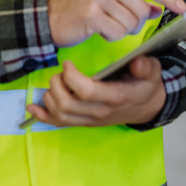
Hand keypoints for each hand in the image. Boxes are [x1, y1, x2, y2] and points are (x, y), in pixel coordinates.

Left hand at [26, 57, 165, 127]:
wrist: (148, 106)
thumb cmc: (145, 85)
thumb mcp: (152, 72)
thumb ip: (145, 66)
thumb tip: (136, 61)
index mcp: (114, 97)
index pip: (85, 91)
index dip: (71, 77)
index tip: (68, 63)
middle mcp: (100, 112)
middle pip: (67, 105)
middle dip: (57, 84)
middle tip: (60, 71)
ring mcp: (91, 120)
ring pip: (60, 115)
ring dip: (50, 96)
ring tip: (56, 81)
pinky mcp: (84, 122)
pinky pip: (60, 124)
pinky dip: (43, 116)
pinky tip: (33, 107)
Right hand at [47, 0, 185, 47]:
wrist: (51, 18)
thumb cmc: (82, 9)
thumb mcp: (109, 0)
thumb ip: (134, 2)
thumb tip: (157, 9)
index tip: (183, 8)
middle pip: (141, 9)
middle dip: (134, 23)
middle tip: (117, 23)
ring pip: (131, 22)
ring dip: (122, 31)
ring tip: (105, 25)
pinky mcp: (92, 13)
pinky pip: (117, 32)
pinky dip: (111, 36)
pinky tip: (99, 30)